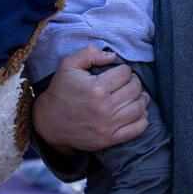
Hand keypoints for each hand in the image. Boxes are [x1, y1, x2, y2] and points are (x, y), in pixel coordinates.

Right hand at [32, 45, 148, 151]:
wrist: (49, 122)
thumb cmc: (61, 91)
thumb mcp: (68, 65)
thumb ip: (90, 53)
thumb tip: (113, 56)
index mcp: (96, 88)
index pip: (125, 74)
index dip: (125, 69)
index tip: (121, 71)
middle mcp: (103, 108)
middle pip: (134, 90)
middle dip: (135, 82)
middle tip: (130, 81)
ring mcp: (107, 126)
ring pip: (138, 108)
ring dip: (142, 99)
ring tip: (138, 95)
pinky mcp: (108, 139)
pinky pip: (136, 129)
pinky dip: (143, 119)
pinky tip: (139, 112)